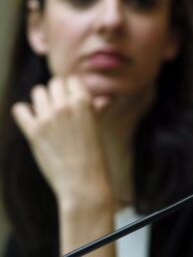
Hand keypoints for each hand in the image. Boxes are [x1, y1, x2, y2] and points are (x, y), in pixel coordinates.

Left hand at [11, 76, 111, 201]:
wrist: (83, 182)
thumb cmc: (94, 155)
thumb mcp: (97, 128)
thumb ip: (96, 110)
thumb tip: (102, 100)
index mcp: (84, 102)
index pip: (72, 80)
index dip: (71, 90)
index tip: (71, 100)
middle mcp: (65, 106)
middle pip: (54, 84)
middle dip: (57, 94)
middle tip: (60, 109)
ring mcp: (48, 118)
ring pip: (38, 92)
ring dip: (42, 100)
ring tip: (47, 114)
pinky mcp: (33, 131)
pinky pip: (20, 109)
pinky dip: (24, 112)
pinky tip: (32, 120)